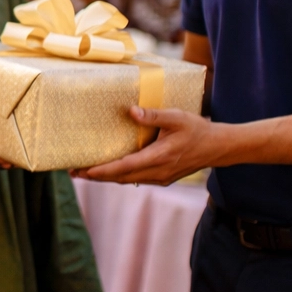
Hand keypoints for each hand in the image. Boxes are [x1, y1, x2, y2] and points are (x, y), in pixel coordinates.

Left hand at [74, 106, 215, 184]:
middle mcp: (158, 172)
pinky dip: (119, 176)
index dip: (103, 171)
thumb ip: (153, 115)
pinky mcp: (162, 178)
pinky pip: (135, 179)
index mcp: (160, 157)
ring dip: (106, 178)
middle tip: (73, 172)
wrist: (218, 147)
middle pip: (121, 178)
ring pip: (127, 180)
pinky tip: (108, 171)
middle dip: (96, 176)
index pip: (125, 167)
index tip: (84, 171)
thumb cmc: (197, 129)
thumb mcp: (176, 117)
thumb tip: (130, 111)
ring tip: (84, 173)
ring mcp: (160, 177)